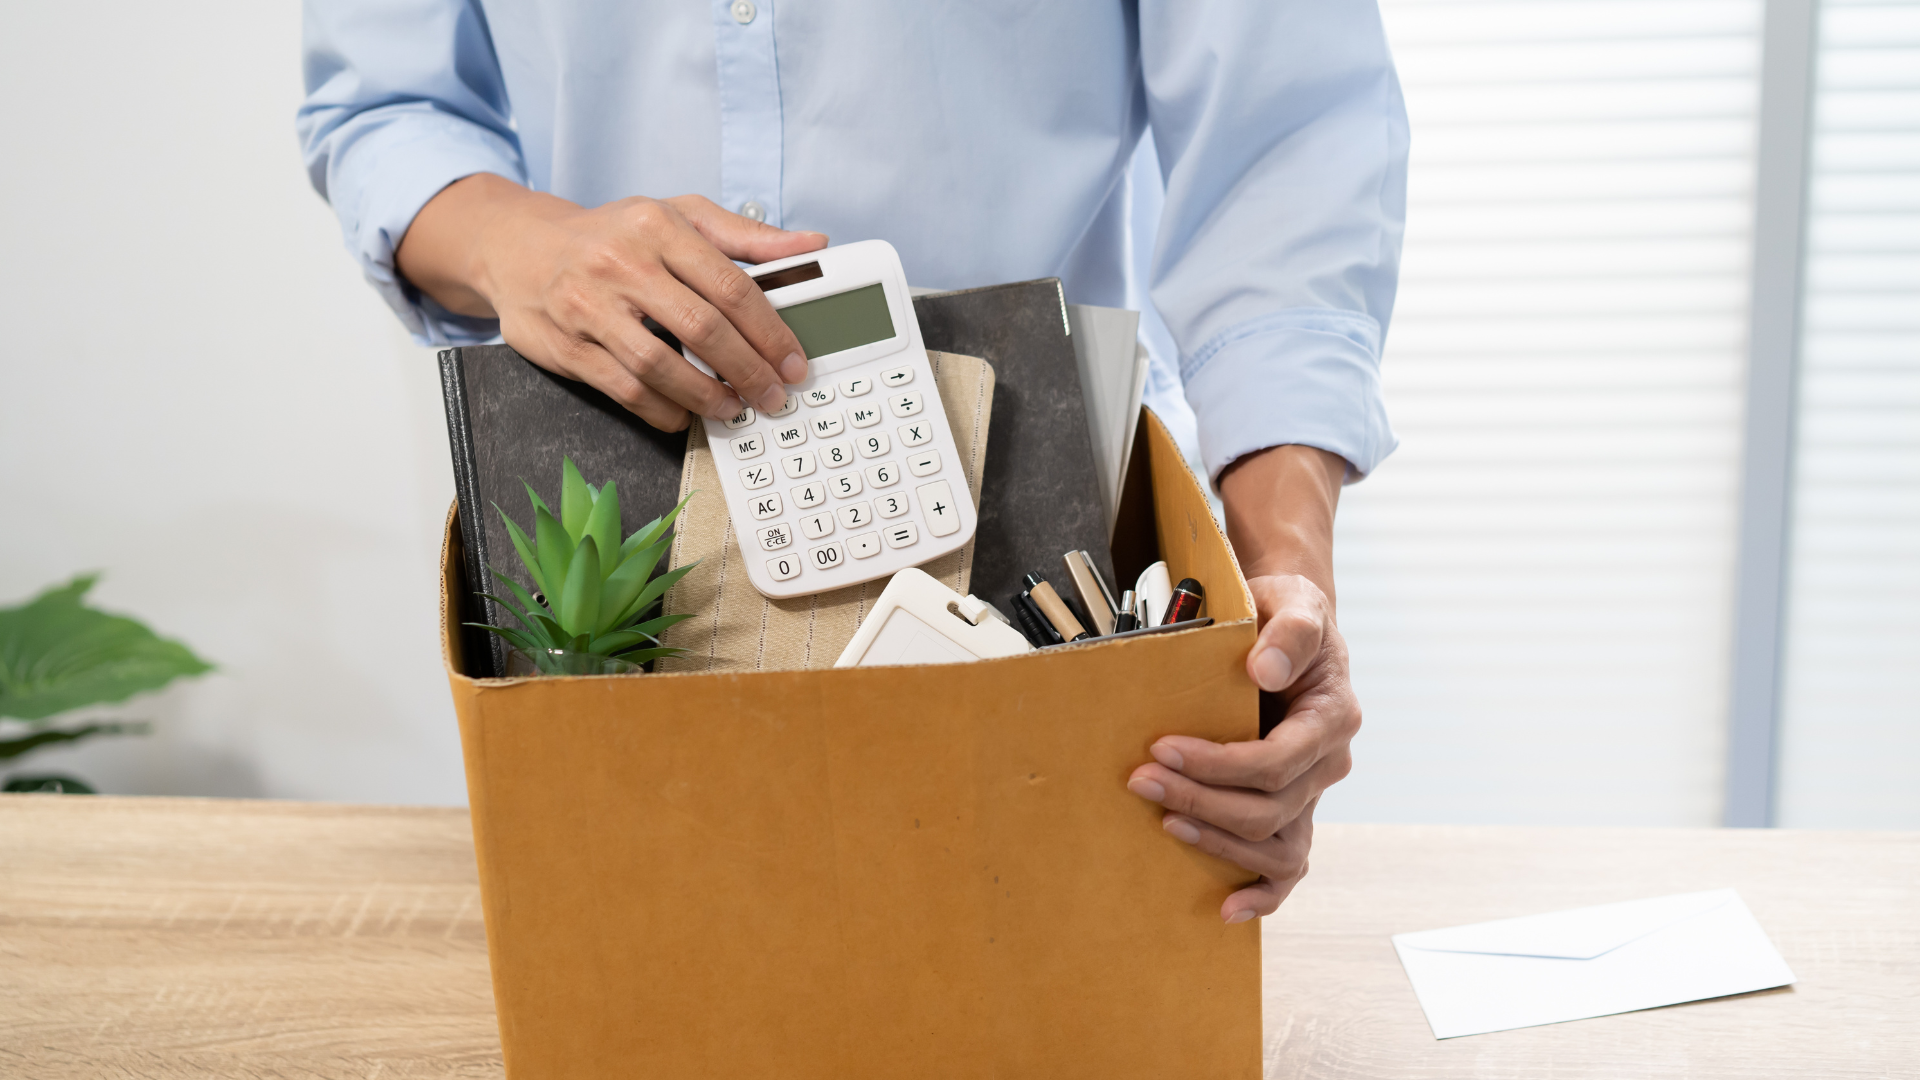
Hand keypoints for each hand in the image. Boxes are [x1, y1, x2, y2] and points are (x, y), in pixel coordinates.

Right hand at [397, 174, 828, 430]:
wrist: (519, 246)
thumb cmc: (612, 234)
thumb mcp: (677, 216)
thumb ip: (745, 235)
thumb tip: (812, 244)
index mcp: (657, 227)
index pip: (730, 286)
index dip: (770, 332)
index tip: (794, 362)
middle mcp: (620, 263)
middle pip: (702, 329)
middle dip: (749, 371)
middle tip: (774, 397)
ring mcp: (588, 306)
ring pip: (661, 366)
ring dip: (707, 397)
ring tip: (734, 409)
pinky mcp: (566, 345)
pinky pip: (624, 388)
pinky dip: (661, 409)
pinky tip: (685, 414)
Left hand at [1127, 444, 1357, 923]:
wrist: (1288, 628)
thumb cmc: (1285, 613)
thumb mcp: (1293, 602)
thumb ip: (1288, 633)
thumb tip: (1265, 671)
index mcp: (1332, 717)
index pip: (1275, 761)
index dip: (1218, 764)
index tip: (1161, 747)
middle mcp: (1327, 764)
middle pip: (1266, 808)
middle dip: (1199, 798)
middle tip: (1140, 779)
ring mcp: (1311, 793)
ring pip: (1274, 845)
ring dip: (1216, 842)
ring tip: (1164, 822)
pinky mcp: (1292, 809)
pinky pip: (1288, 867)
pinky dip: (1262, 894)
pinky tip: (1225, 909)